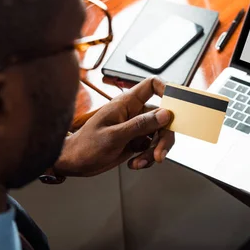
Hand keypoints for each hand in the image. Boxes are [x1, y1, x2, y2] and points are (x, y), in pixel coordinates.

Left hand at [54, 77, 174, 176]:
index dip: (166, 91)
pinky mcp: (135, 141)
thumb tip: (164, 114)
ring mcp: (135, 127)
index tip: (176, 106)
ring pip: (159, 134)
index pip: (151, 86)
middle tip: (159, 154)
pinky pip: (152, 147)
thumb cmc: (85, 146)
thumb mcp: (114, 136)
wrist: (73, 163)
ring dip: (154, 151)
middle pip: (163, 117)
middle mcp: (134, 113)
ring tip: (140, 162)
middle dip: (164, 138)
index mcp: (126, 103)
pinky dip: (148, 157)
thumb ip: (140, 125)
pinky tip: (135, 163)